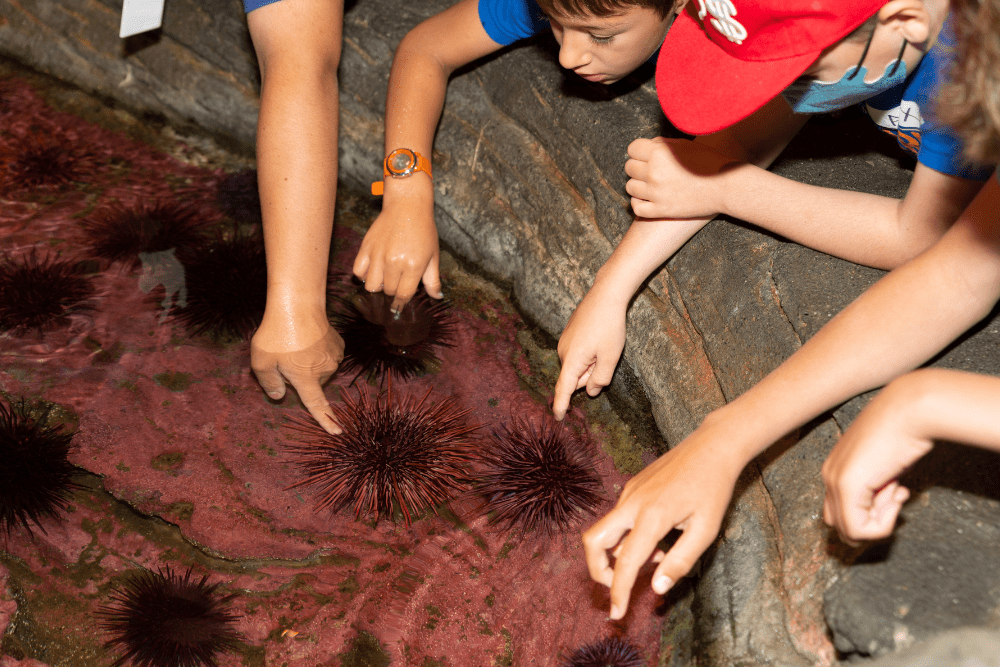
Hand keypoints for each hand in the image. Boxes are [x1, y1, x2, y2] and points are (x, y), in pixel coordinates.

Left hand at [251, 314, 344, 434]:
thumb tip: (278, 396)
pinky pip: (326, 354)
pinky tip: (307, 337)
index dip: (326, 420)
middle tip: (283, 356)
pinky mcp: (338, 343)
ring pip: (319, 367)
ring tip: (294, 342)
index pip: (317, 405)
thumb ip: (269, 383)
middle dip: (299, 374)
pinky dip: (317, 350)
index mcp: (307, 379)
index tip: (338, 431)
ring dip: (308, 361)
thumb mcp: (261, 362)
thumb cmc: (276, 334)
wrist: (298, 304)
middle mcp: (325, 370)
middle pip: (312, 381)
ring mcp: (334, 355)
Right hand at [353, 177, 441, 312]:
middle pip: (388, 291)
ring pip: (371, 286)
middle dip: (393, 291)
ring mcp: (378, 255)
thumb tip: (437, 297)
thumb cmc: (423, 230)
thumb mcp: (433, 255)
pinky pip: (358, 271)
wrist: (407, 205)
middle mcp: (394, 262)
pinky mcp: (366, 247)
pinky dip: (364, 275)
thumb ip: (433, 279)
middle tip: (398, 281)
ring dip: (378, 286)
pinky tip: (373, 270)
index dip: (402, 302)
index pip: (403, 295)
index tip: (401, 303)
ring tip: (385, 277)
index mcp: (413, 265)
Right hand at [552, 285, 626, 419]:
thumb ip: (600, 379)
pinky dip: (589, 353)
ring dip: (591, 363)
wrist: (605, 295)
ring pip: (577, 365)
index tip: (557, 418)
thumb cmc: (609, 326)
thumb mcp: (611, 357)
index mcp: (571, 360)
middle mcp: (562, 352)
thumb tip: (590, 391)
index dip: (561, 405)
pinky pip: (577, 353)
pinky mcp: (568, 334)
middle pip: (575, 377)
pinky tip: (599, 337)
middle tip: (606, 357)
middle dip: (589, 375)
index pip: (563, 389)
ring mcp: (564, 342)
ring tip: (604, 344)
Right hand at [582, 422, 741, 618]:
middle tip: (618, 586)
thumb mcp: (706, 530)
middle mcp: (632, 503)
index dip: (618, 592)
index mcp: (652, 517)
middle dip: (597, 570)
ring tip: (658, 557)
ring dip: (619, 553)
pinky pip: (619, 518)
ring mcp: (629, 492)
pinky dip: (629, 536)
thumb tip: (657, 589)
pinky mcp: (632, 487)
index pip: (625, 563)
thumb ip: (680, 561)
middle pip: (593, 541)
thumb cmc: (714, 488)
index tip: (617, 614)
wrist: (712, 446)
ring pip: (605, 530)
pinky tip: (659, 538)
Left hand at [625, 137, 740, 219]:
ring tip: (652, 184)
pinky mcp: (661, 210)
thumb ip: (662, 144)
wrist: (726, 187)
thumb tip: (646, 147)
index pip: (632, 149)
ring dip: (639, 185)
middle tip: (651, 170)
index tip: (646, 155)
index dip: (639, 151)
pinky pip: (636, 208)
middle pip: (629, 168)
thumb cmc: (709, 162)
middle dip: (639, 167)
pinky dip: (639, 203)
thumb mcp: (685, 145)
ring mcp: (656, 193)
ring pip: (630, 187)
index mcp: (659, 153)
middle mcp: (654, 172)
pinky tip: (647, 198)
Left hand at [821, 380, 930, 544]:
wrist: (912, 410)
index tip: (894, 493)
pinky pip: (859, 530)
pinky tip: (897, 492)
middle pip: (841, 526)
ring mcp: (835, 480)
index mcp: (835, 469)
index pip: (840, 514)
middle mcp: (829, 475)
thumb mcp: (886, 467)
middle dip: (872, 522)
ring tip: (895, 490)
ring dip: (879, 522)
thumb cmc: (905, 434)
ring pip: (850, 533)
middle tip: (895, 496)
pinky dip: (884, 523)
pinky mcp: (847, 485)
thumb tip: (878, 510)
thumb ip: (876, 488)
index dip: (872, 514)